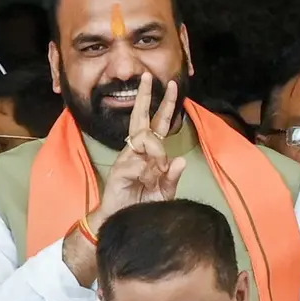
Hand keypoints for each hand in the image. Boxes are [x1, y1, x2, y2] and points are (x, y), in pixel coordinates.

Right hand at [88, 73, 186, 230]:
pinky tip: (149, 173)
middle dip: (146, 97)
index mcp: (151, 154)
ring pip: (142, 137)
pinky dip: (147, 163)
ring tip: (157, 167)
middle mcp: (138, 152)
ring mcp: (128, 159)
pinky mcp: (120, 170)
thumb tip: (180, 160)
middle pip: (141, 119)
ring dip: (155, 148)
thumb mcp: (165, 194)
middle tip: (148, 77)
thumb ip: (172, 178)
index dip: (167, 105)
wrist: (124, 223)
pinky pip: (136, 158)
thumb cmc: (143, 208)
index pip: (159, 124)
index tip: (174, 86)